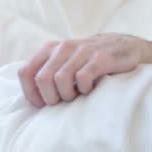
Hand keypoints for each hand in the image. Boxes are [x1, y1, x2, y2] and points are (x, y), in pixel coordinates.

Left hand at [18, 33, 145, 107]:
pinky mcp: (100, 57)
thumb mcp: (63, 62)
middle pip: (42, 79)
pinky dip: (84, 89)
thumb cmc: (88, 62)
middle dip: (50, 97)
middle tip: (62, 101)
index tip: (42, 104)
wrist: (125, 47)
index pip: (25, 72)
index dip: (30, 93)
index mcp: (49, 49)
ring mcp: (82, 50)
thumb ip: (46, 72)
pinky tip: (89, 90)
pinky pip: (83, 78)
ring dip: (67, 95)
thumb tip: (31, 98)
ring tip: (76, 96)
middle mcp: (62, 47)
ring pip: (60, 79)